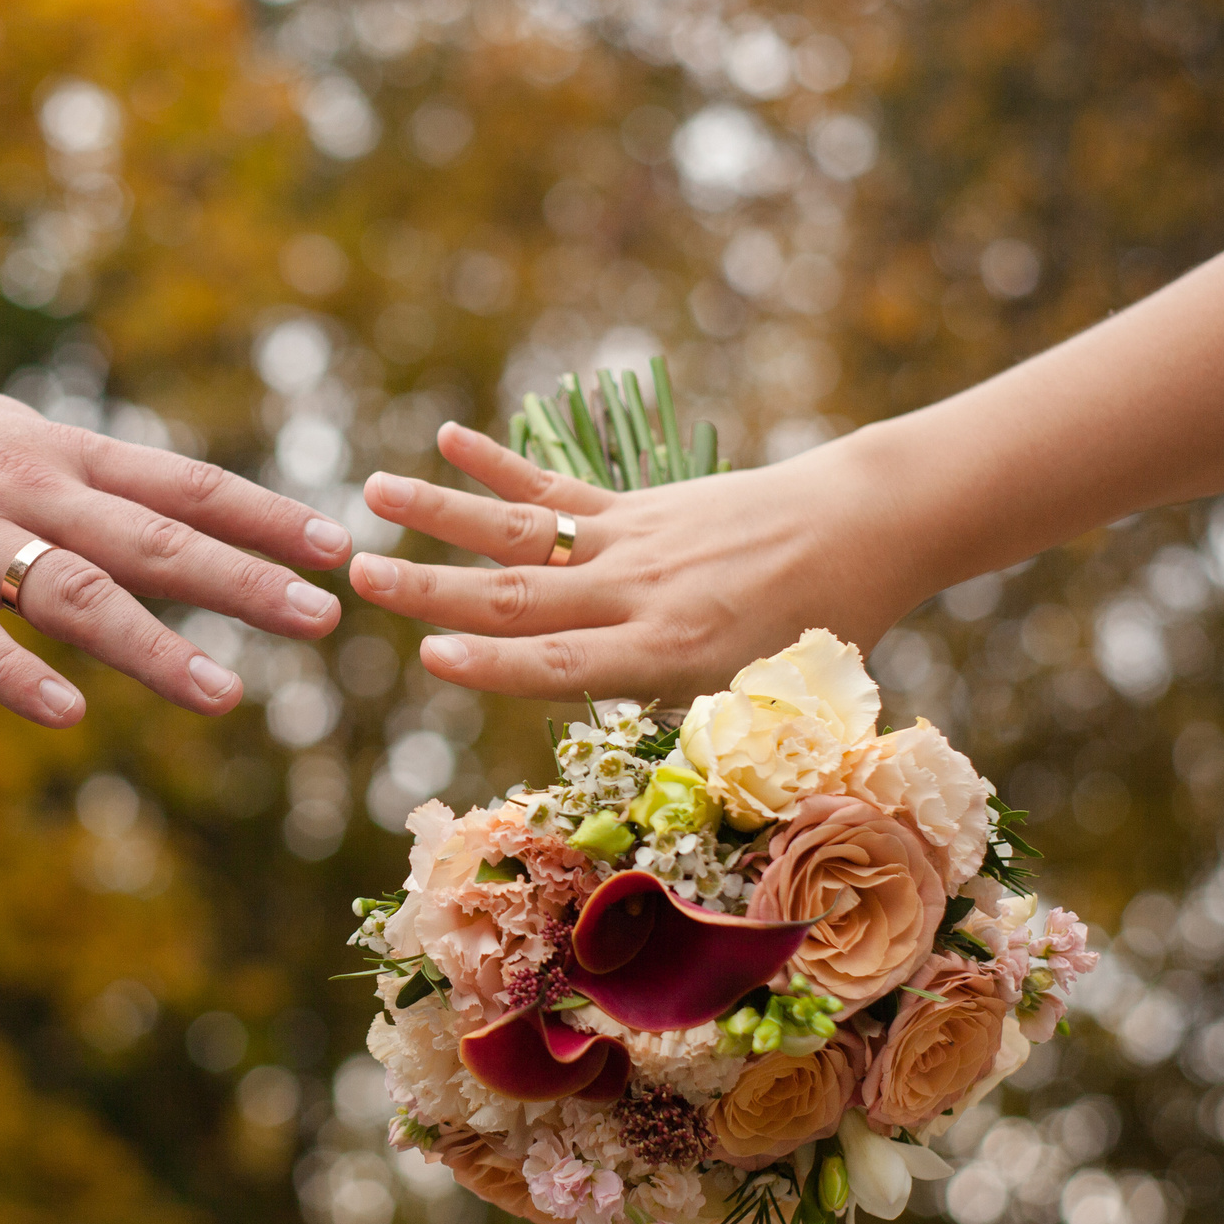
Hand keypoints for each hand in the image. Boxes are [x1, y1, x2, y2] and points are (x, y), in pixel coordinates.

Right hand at [0, 384, 352, 725]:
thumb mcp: (17, 446)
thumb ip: (96, 487)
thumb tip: (195, 521)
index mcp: (62, 454)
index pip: (181, 483)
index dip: (261, 514)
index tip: (337, 546)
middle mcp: (22, 488)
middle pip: (148, 537)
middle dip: (240, 580)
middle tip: (320, 618)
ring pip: (69, 591)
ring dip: (153, 645)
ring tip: (225, 694)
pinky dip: (14, 675)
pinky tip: (68, 714)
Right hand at [348, 421, 923, 702]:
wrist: (866, 525)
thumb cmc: (824, 630)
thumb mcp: (772, 702)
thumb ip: (700, 730)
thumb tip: (650, 786)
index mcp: (670, 652)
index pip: (562, 663)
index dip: (492, 663)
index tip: (427, 655)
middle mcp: (638, 593)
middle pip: (519, 592)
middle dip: (432, 587)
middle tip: (358, 577)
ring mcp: (632, 541)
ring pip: (522, 530)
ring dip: (442, 511)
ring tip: (372, 492)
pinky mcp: (637, 506)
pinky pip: (557, 491)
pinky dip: (501, 465)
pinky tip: (449, 437)